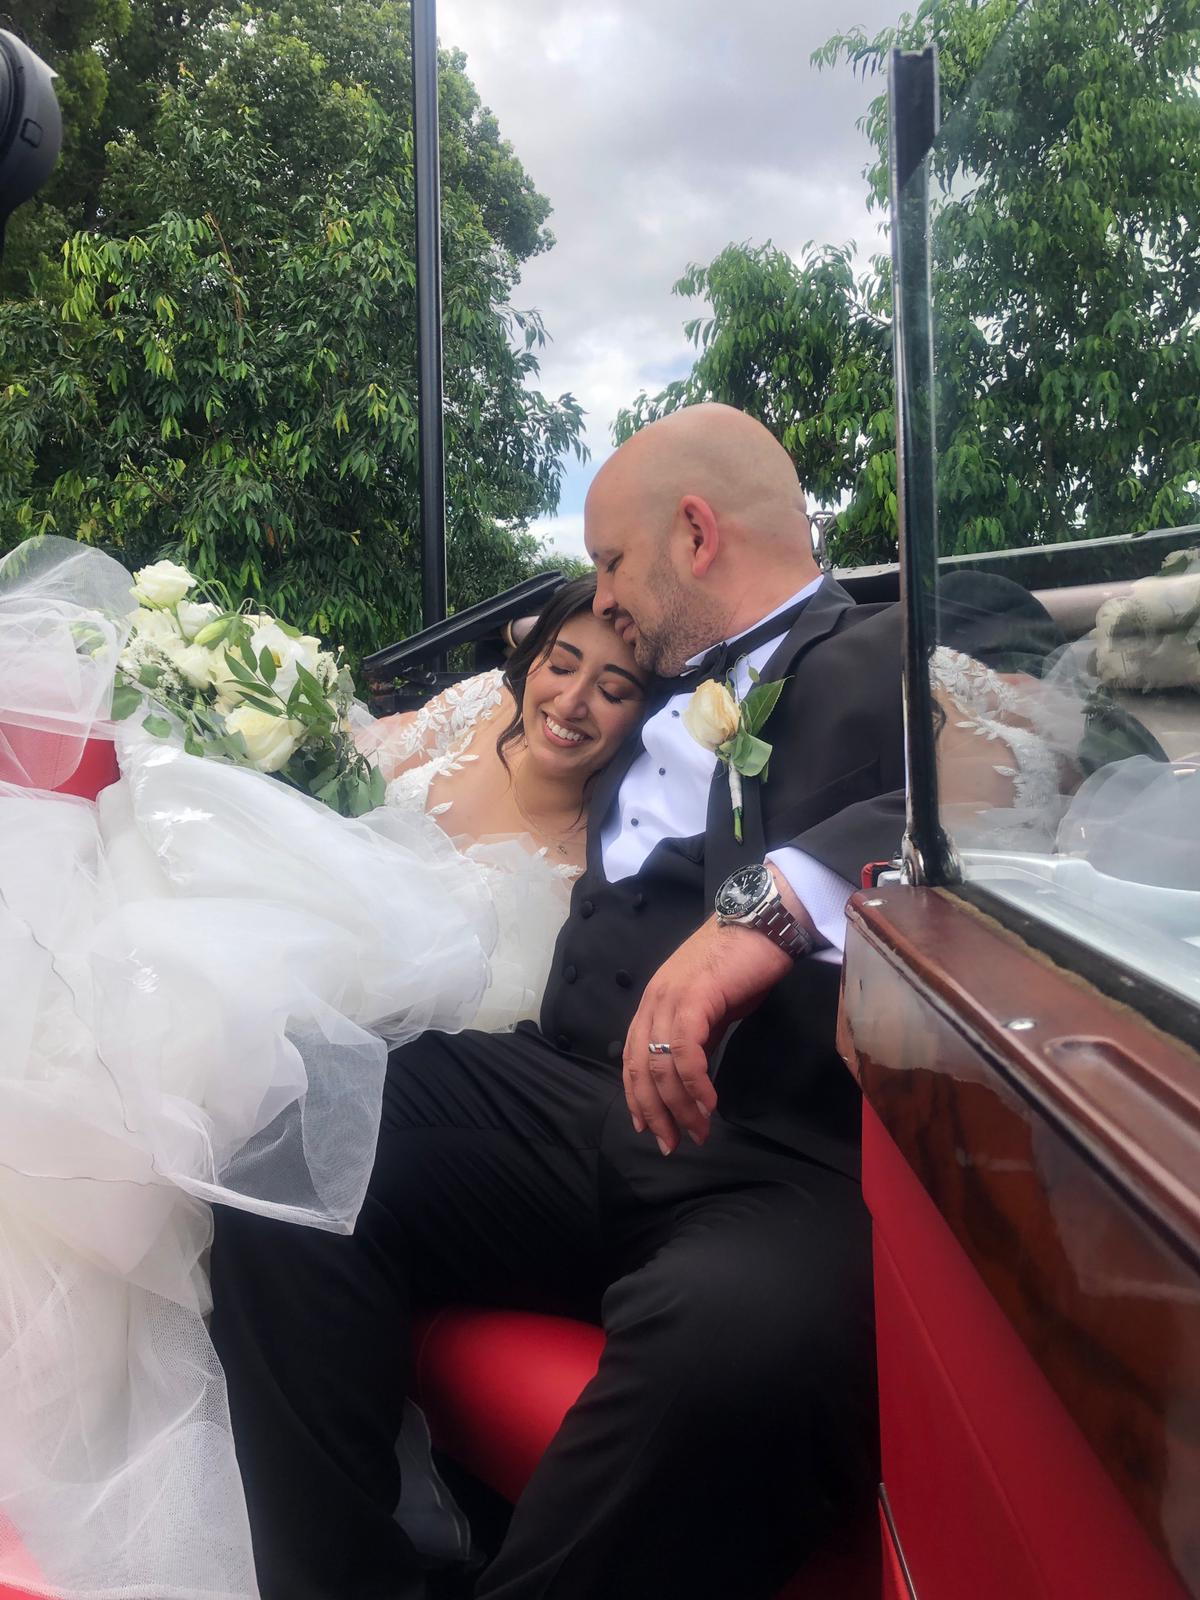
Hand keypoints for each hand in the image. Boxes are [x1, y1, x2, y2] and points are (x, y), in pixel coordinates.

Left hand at [622, 916, 793, 1154]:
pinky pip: (686, 1051)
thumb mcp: (712, 1006)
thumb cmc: (741, 962)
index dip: (637, 1096)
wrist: (761, 922)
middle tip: (671, 1143)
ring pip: (661, 1065)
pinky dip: (695, 1083)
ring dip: (678, 1106)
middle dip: (654, 1111)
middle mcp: (654, 1001)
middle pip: (641, 1068)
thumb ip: (697, 1036)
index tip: (649, 1127)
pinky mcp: (694, 998)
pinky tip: (708, 1103)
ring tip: (696, 1131)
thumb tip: (692, 1075)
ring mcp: (671, 998)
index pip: (632, 1058)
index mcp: (654, 1003)